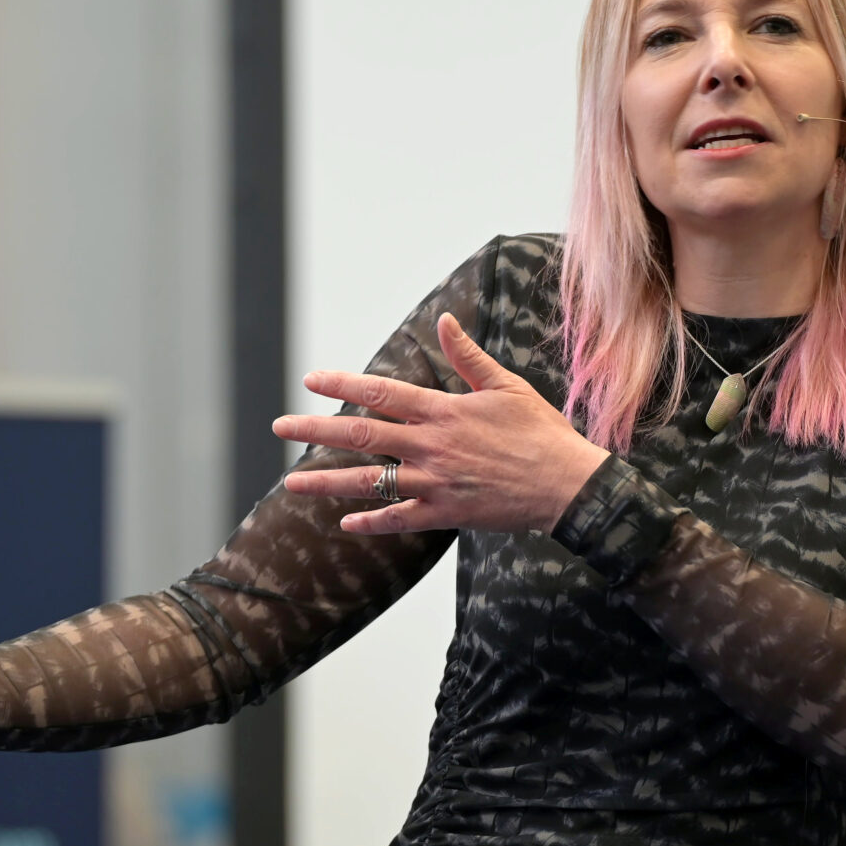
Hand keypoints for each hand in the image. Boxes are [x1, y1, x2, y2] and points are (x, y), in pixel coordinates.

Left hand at [274, 311, 610, 534]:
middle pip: (360, 436)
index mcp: (443, 411)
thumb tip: (444, 321)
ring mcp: (434, 483)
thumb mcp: (506, 386)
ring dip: (325, 483)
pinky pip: (399, 519)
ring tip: (290, 485)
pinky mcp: (445, 513)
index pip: (380, 392)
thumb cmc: (541, 432)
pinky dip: (371, 522)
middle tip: (279, 427)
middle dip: (314, 431)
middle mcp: (430, 446)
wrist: (566, 485)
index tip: (311, 380)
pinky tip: (345, 523)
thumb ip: (468, 357)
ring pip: (369, 482)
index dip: (342, 385)